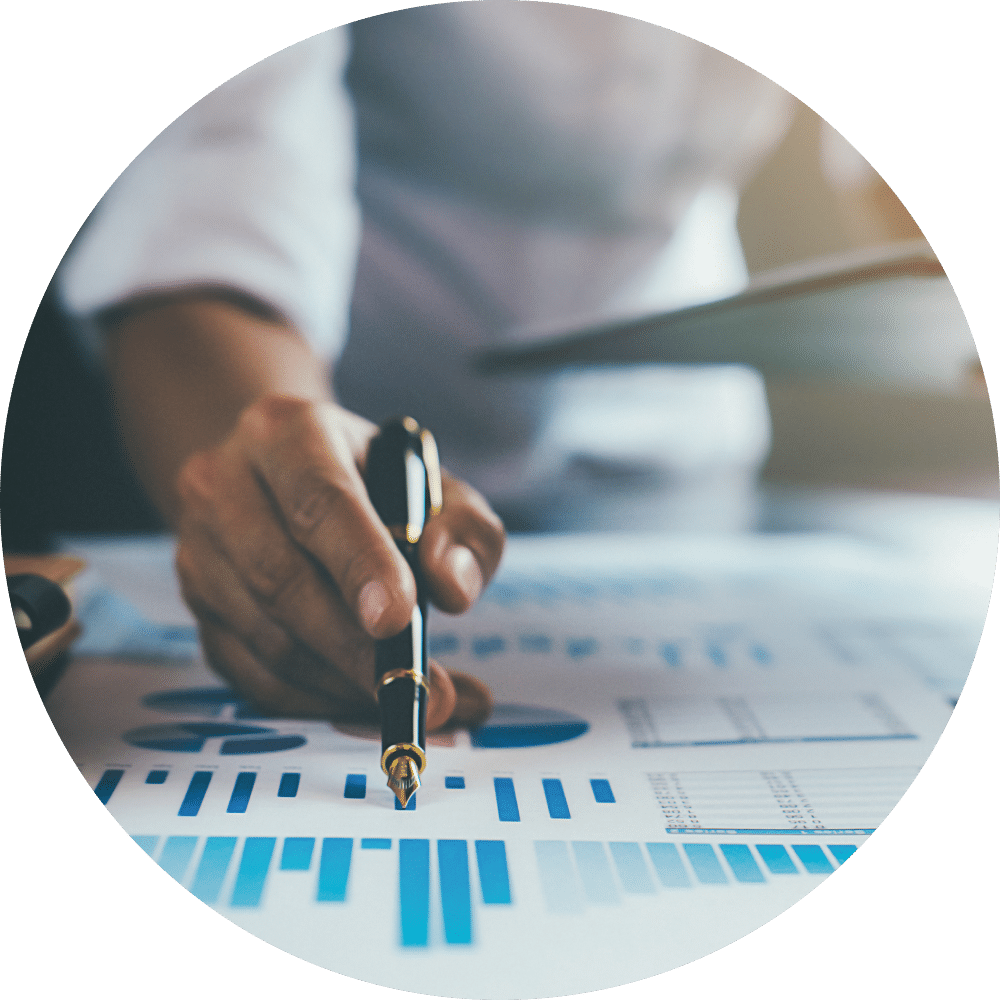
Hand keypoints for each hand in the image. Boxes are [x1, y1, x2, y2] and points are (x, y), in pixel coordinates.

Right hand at [173, 394, 504, 728]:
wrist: (289, 479)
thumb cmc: (377, 484)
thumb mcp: (437, 487)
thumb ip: (464, 530)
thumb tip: (451, 590)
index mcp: (287, 431)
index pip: (319, 499)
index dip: (358, 562)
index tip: (397, 620)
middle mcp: (223, 482)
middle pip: (279, 577)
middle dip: (355, 647)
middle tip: (424, 691)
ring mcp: (198, 548)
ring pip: (264, 635)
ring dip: (342, 683)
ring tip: (413, 700)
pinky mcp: (197, 606)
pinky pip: (250, 672)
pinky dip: (315, 700)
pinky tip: (366, 703)